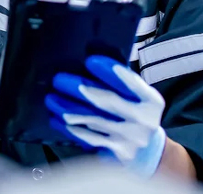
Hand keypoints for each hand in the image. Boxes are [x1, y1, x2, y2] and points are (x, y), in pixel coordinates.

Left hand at [47, 55, 166, 177]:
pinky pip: (87, 139)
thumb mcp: (141, 95)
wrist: (149, 151)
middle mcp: (142, 120)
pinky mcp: (114, 153)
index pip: (131, 83)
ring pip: (92, 120)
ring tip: (51, 98)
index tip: (90, 61)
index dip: (110, 72)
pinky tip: (57, 119)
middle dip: (80, 88)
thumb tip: (92, 50)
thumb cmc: (139, 113)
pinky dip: (70, 128)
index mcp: (151, 101)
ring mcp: (128, 138)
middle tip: (59, 79)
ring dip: (68, 108)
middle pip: (107, 101)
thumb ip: (121, 77)